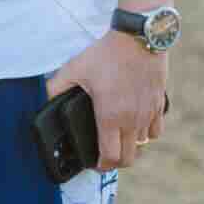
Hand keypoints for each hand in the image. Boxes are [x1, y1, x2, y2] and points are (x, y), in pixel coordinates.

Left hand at [45, 30, 168, 169]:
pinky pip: (156, 130)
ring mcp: (148, 114)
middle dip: (115, 162)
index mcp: (110, 117)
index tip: (93, 163)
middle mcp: (131, 120)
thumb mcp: (75, 68)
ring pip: (142, 145)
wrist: (139, 37)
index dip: (100, 166)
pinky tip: (136, 124)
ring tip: (118, 138)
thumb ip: (56, 86)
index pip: (109, 158)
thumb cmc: (107, 53)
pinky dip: (146, 133)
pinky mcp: (159, 104)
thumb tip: (43, 98)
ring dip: (130, 146)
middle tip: (104, 155)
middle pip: (128, 159)